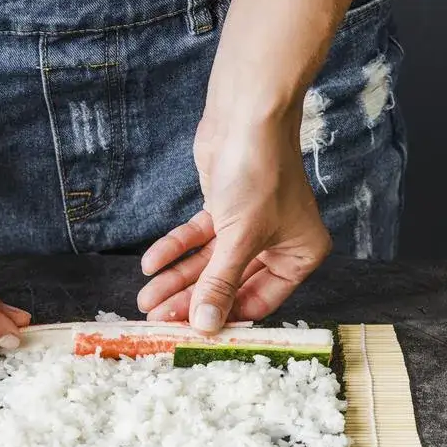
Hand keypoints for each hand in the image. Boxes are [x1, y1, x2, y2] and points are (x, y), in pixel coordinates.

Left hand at [136, 111, 330, 332]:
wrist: (247, 113)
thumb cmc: (260, 172)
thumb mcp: (240, 238)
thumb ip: (220, 284)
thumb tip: (206, 326)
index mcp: (299, 256)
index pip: (259, 302)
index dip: (225, 317)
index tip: (191, 333)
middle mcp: (278, 244)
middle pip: (229, 284)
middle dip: (192, 300)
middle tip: (158, 318)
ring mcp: (250, 227)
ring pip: (210, 263)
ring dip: (177, 280)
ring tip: (146, 298)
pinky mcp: (225, 209)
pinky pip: (199, 238)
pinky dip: (176, 249)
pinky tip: (151, 263)